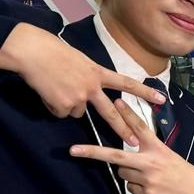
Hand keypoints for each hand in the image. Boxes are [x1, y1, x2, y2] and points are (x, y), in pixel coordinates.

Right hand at [0, 22, 163, 139]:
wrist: (32, 52)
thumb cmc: (52, 50)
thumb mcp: (79, 61)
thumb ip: (87, 77)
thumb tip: (84, 98)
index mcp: (98, 72)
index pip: (126, 83)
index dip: (144, 92)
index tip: (161, 99)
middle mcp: (92, 87)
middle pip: (111, 113)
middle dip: (122, 130)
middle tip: (133, 142)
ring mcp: (79, 98)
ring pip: (77, 113)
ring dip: (67, 105)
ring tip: (55, 86)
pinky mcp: (64, 106)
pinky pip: (60, 113)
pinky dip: (53, 106)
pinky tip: (47, 91)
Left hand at [69, 105, 193, 193]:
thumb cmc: (184, 174)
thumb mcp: (170, 157)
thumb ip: (150, 152)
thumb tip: (128, 152)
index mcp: (159, 149)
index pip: (141, 128)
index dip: (128, 114)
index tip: (116, 101)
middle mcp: (151, 162)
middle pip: (116, 155)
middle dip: (93, 152)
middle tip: (73, 151)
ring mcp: (148, 179)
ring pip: (123, 173)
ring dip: (130, 175)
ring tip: (150, 178)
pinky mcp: (147, 193)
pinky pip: (131, 188)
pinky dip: (138, 188)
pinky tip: (153, 189)